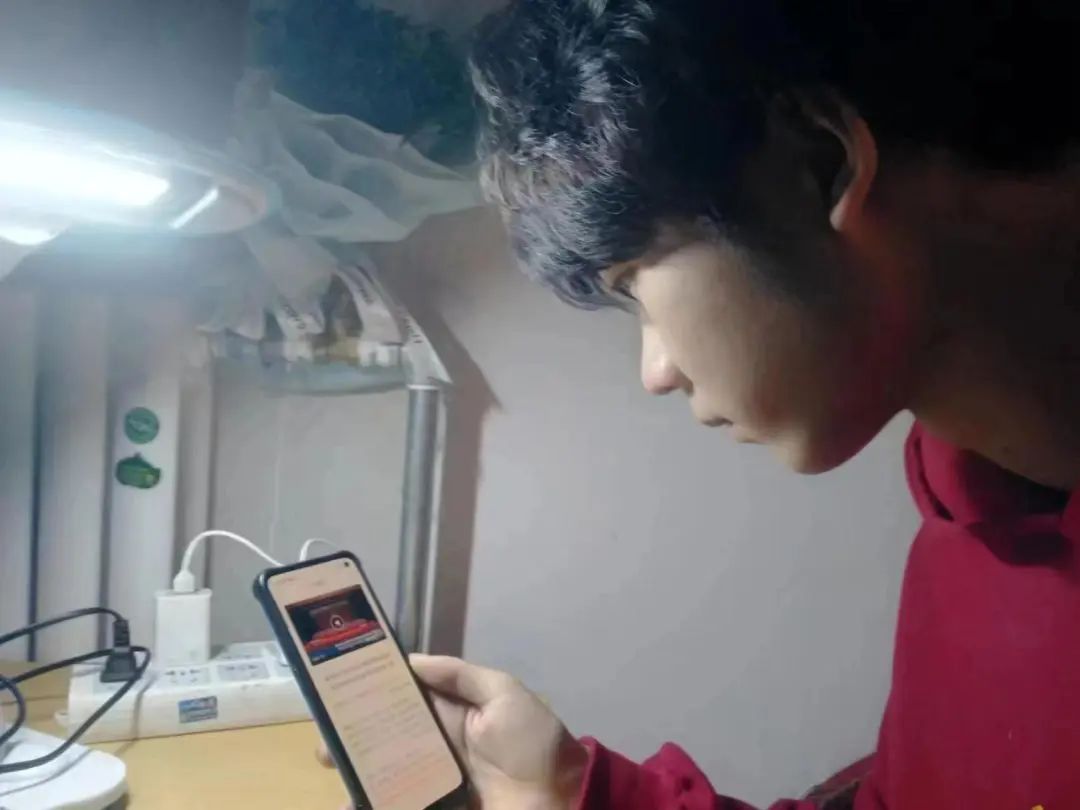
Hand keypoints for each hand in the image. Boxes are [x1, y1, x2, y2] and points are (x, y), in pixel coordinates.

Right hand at [317, 655, 587, 809]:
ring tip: (335, 773)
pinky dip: (372, 800)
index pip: (405, 698)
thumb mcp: (505, 694)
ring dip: (358, 773)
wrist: (561, 803)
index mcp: (453, 714)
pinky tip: (353, 800)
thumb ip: (461, 675)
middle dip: (354, 738)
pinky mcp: (434, 805)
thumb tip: (412, 659)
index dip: (374, 692)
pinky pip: (398, 801)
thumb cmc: (534, 744)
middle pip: (386, 738)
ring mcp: (433, 780)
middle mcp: (437, 745)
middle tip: (326, 743)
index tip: (340, 688)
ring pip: (385, 774)